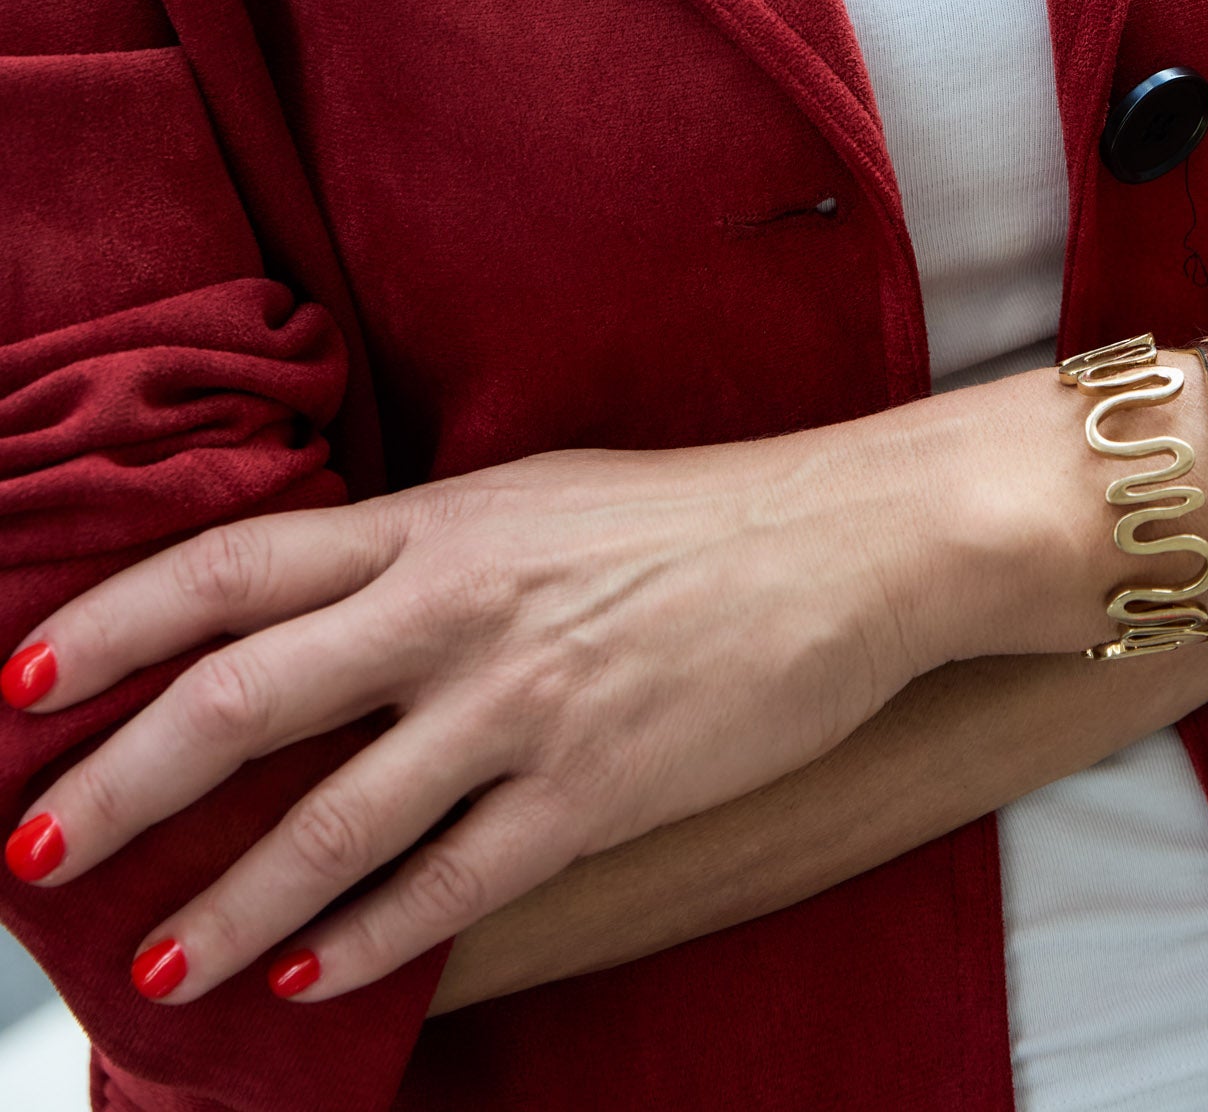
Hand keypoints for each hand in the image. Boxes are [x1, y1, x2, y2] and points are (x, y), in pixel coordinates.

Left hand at [1, 415, 1080, 1004]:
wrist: (850, 544)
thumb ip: (422, 555)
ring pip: (333, 824)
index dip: (111, 623)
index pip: (231, 565)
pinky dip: (368, 944)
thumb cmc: (695, 515)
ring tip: (152, 973)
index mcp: (441, 520)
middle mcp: (462, 608)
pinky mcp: (597, 789)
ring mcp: (528, 703)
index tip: (20, 680)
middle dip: (116, 789)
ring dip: (224, 909)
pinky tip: (311, 983)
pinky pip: (453, 885)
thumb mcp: (537, 498)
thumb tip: (305, 621)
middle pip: (244, 699)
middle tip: (31, 865)